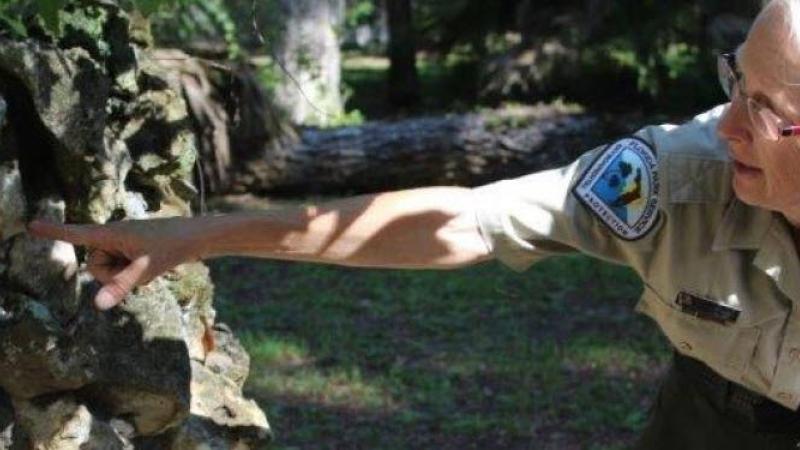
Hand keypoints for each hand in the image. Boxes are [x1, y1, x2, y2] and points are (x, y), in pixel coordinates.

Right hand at [27, 218, 199, 309]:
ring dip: (125, 275)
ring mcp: (121, 242)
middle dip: (111, 274)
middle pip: (95, 265)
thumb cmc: (170, 249)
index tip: (31, 226)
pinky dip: (133, 273)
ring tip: (146, 265)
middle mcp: (111, 235)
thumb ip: (120, 286)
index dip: (53, 232)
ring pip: (109, 270)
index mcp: (109, 233)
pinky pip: (121, 268)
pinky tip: (151, 266)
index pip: (76, 235)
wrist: (195, 237)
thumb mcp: (144, 270)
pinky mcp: (130, 248)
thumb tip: (97, 305)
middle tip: (137, 267)